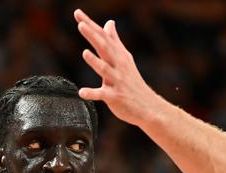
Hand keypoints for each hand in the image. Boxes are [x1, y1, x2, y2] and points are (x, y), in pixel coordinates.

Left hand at [74, 9, 157, 125]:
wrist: (147, 106)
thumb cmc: (132, 82)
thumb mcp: (124, 59)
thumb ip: (114, 41)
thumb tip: (109, 23)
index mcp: (118, 55)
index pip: (103, 37)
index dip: (90, 25)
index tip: (77, 13)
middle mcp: (118, 65)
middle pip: (104, 48)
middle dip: (93, 36)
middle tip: (80, 24)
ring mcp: (117, 81)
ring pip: (104, 69)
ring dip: (95, 61)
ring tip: (85, 52)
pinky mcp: (115, 97)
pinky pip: (102, 94)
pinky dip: (92, 93)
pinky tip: (82, 92)